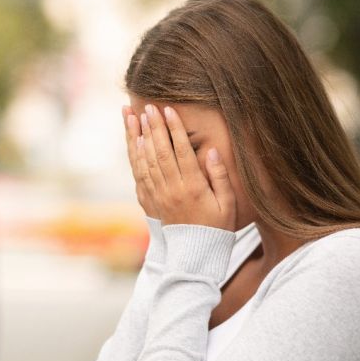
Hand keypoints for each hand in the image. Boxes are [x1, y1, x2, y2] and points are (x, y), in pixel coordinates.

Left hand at [129, 104, 235, 230]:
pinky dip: (134, 156)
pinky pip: (138, 174)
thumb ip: (220, 176)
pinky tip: (133, 140)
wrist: (193, 254)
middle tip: (148, 106)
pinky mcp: (148, 200)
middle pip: (160, 153)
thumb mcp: (227, 203)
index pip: (181, 153)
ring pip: (144, 161)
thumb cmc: (216, 227)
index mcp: (193, 188)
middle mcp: (172, 190)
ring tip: (131, 115)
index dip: (174, 130)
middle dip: (153, 127)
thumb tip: (212, 151)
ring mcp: (157, 195)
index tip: (168, 110)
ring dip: (137, 137)